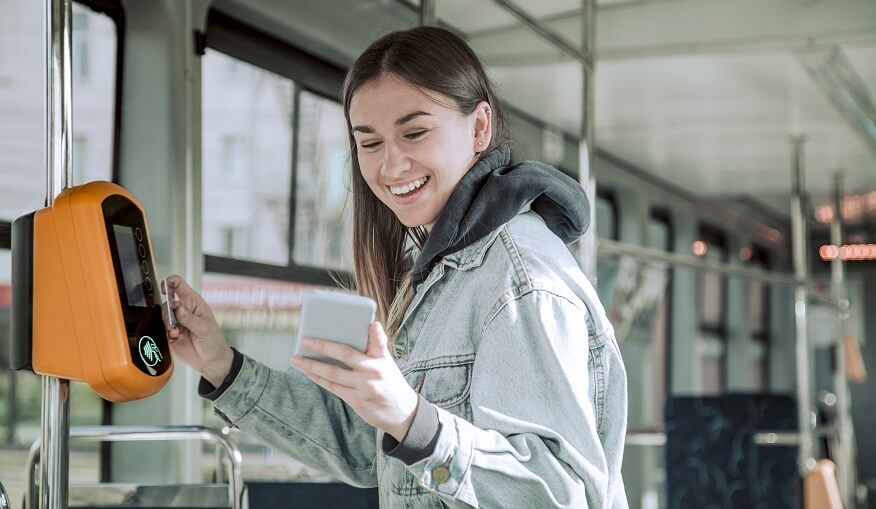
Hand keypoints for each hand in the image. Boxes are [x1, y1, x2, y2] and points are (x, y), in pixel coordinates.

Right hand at [163, 275, 233, 387]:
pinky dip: (166, 332)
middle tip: (174, 322)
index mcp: (194, 303)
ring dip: (167, 324)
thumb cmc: (214, 342)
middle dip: (167, 311)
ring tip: (176, 332)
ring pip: (163, 316)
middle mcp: (183, 310)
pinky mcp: (170, 333)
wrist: (211, 361)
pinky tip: (175, 337)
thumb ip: (190, 318)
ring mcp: (176, 322)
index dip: (169, 282)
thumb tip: (178, 309)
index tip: (164, 288)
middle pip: (167, 302)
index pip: (179, 285)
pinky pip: (161, 329)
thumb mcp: (205, 328)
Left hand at [291, 322, 418, 441]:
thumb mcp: (387, 362)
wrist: (402, 412)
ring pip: (333, 373)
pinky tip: (308, 372)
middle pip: (345, 355)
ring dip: (312, 366)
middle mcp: (374, 371)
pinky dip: (319, 378)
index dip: (377, 332)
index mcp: (382, 359)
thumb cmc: (390, 381)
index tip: (372, 323)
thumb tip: (366, 326)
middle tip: (304, 340)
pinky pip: (333, 387)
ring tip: (296, 359)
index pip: (380, 342)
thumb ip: (375, 346)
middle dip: (322, 346)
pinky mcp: (357, 401)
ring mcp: (364, 387)